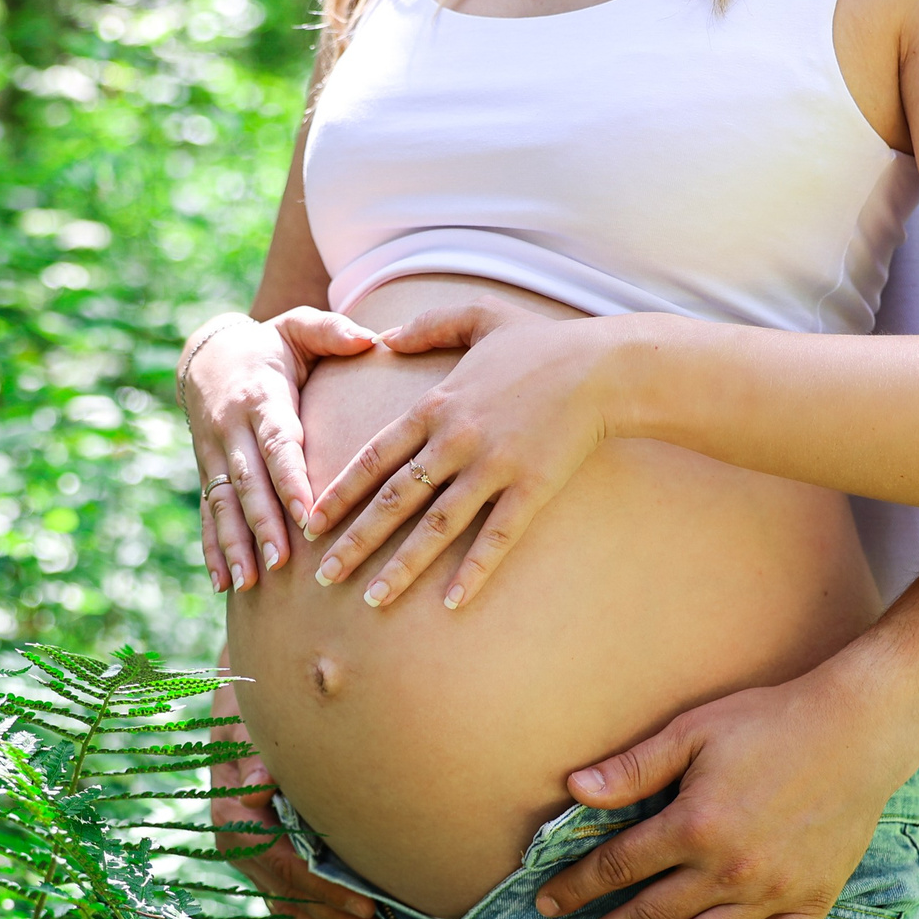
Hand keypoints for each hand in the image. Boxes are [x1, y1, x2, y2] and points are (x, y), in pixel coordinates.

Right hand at [184, 308, 380, 592]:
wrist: (208, 355)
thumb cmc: (270, 345)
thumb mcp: (297, 326)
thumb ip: (331, 331)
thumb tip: (369, 338)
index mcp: (261, 397)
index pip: (277, 443)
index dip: (290, 479)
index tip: (308, 514)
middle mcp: (232, 430)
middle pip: (248, 482)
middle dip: (263, 524)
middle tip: (281, 562)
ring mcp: (214, 455)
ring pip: (223, 504)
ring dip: (235, 544)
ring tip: (248, 582)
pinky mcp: (206, 473)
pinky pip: (208, 515)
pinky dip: (213, 550)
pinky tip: (223, 584)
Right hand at [209, 679, 391, 918]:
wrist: (238, 701)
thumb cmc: (253, 708)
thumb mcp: (250, 722)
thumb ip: (256, 755)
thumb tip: (259, 784)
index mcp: (234, 818)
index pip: (288, 868)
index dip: (328, 892)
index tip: (368, 907)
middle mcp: (236, 844)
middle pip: (292, 897)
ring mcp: (248, 857)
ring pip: (290, 908)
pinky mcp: (261, 859)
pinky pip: (283, 904)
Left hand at [304, 301, 620, 610]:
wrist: (604, 368)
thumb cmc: (543, 343)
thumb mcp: (480, 316)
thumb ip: (429, 324)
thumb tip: (383, 336)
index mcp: (437, 405)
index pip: (374, 456)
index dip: (341, 492)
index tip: (313, 522)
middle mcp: (456, 440)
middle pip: (395, 499)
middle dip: (356, 541)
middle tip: (324, 576)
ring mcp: (493, 466)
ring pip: (436, 526)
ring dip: (401, 566)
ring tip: (373, 600)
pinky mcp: (530, 488)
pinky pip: (496, 537)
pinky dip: (473, 571)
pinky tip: (451, 603)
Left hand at [532, 669, 917, 918]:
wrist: (857, 732)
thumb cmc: (770, 723)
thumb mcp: (692, 731)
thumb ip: (633, 767)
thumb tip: (573, 789)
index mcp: (692, 825)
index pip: (617, 867)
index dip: (575, 887)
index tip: (545, 903)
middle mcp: (726, 870)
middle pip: (647, 915)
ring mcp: (768, 894)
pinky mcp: (807, 905)